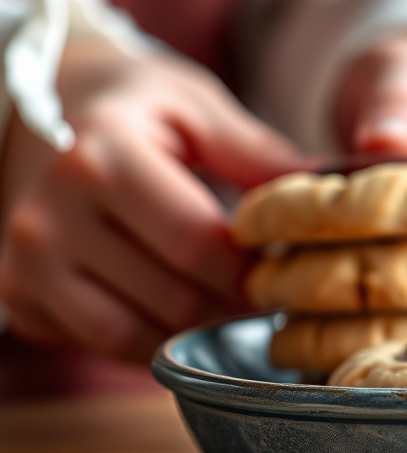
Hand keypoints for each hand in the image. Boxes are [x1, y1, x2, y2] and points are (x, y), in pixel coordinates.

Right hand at [0, 40, 310, 361]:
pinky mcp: (19, 295)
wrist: (33, 109)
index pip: (196, 242)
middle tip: (274, 298)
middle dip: (235, 306)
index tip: (292, 271)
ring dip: (197, 333)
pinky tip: (184, 314)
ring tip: (234, 308)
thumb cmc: (132, 106)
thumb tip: (329, 191)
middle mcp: (49, 215)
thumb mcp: (195, 106)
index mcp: (100, 157)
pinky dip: (153, 340)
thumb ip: (258, 153)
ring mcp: (26, 262)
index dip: (253, 269)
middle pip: (172, 297)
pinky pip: (102, 346)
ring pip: (135, 336)